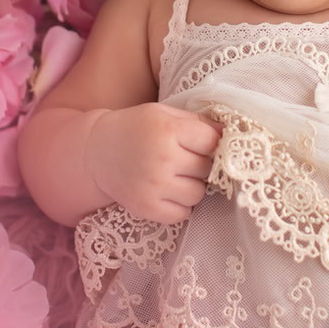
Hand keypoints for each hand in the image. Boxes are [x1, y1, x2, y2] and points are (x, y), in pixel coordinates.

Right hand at [86, 103, 221, 223]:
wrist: (96, 151)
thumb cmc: (136, 128)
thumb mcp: (164, 113)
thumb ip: (197, 122)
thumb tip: (232, 135)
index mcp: (167, 129)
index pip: (213, 141)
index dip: (215, 143)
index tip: (207, 144)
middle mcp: (162, 158)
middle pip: (207, 169)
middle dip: (203, 165)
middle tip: (187, 159)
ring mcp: (153, 185)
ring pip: (198, 194)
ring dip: (193, 186)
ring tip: (177, 176)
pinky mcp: (145, 207)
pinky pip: (183, 214)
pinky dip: (181, 205)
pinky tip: (169, 191)